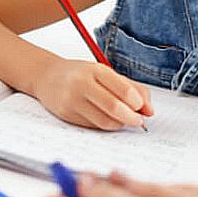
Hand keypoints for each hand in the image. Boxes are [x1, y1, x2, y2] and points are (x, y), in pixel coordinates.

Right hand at [33, 58, 152, 129]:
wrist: (47, 76)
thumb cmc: (82, 74)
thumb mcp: (106, 73)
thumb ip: (132, 88)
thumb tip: (150, 110)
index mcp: (96, 70)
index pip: (123, 89)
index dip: (138, 103)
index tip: (144, 108)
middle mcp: (82, 84)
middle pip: (114, 107)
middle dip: (131, 118)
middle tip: (138, 121)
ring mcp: (72, 101)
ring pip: (104, 121)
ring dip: (120, 124)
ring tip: (124, 120)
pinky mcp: (66, 115)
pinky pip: (93, 126)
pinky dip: (106, 126)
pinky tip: (109, 120)